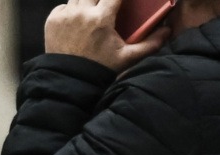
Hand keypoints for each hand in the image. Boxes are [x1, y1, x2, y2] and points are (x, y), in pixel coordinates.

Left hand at [45, 0, 170, 72]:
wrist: (69, 81)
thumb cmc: (99, 69)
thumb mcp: (127, 58)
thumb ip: (150, 44)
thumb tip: (168, 31)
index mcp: (101, 18)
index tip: (121, 1)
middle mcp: (81, 12)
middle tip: (106, 8)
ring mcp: (64, 16)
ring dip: (87, 1)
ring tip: (93, 13)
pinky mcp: (51, 21)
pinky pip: (63, 6)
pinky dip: (70, 9)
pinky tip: (77, 20)